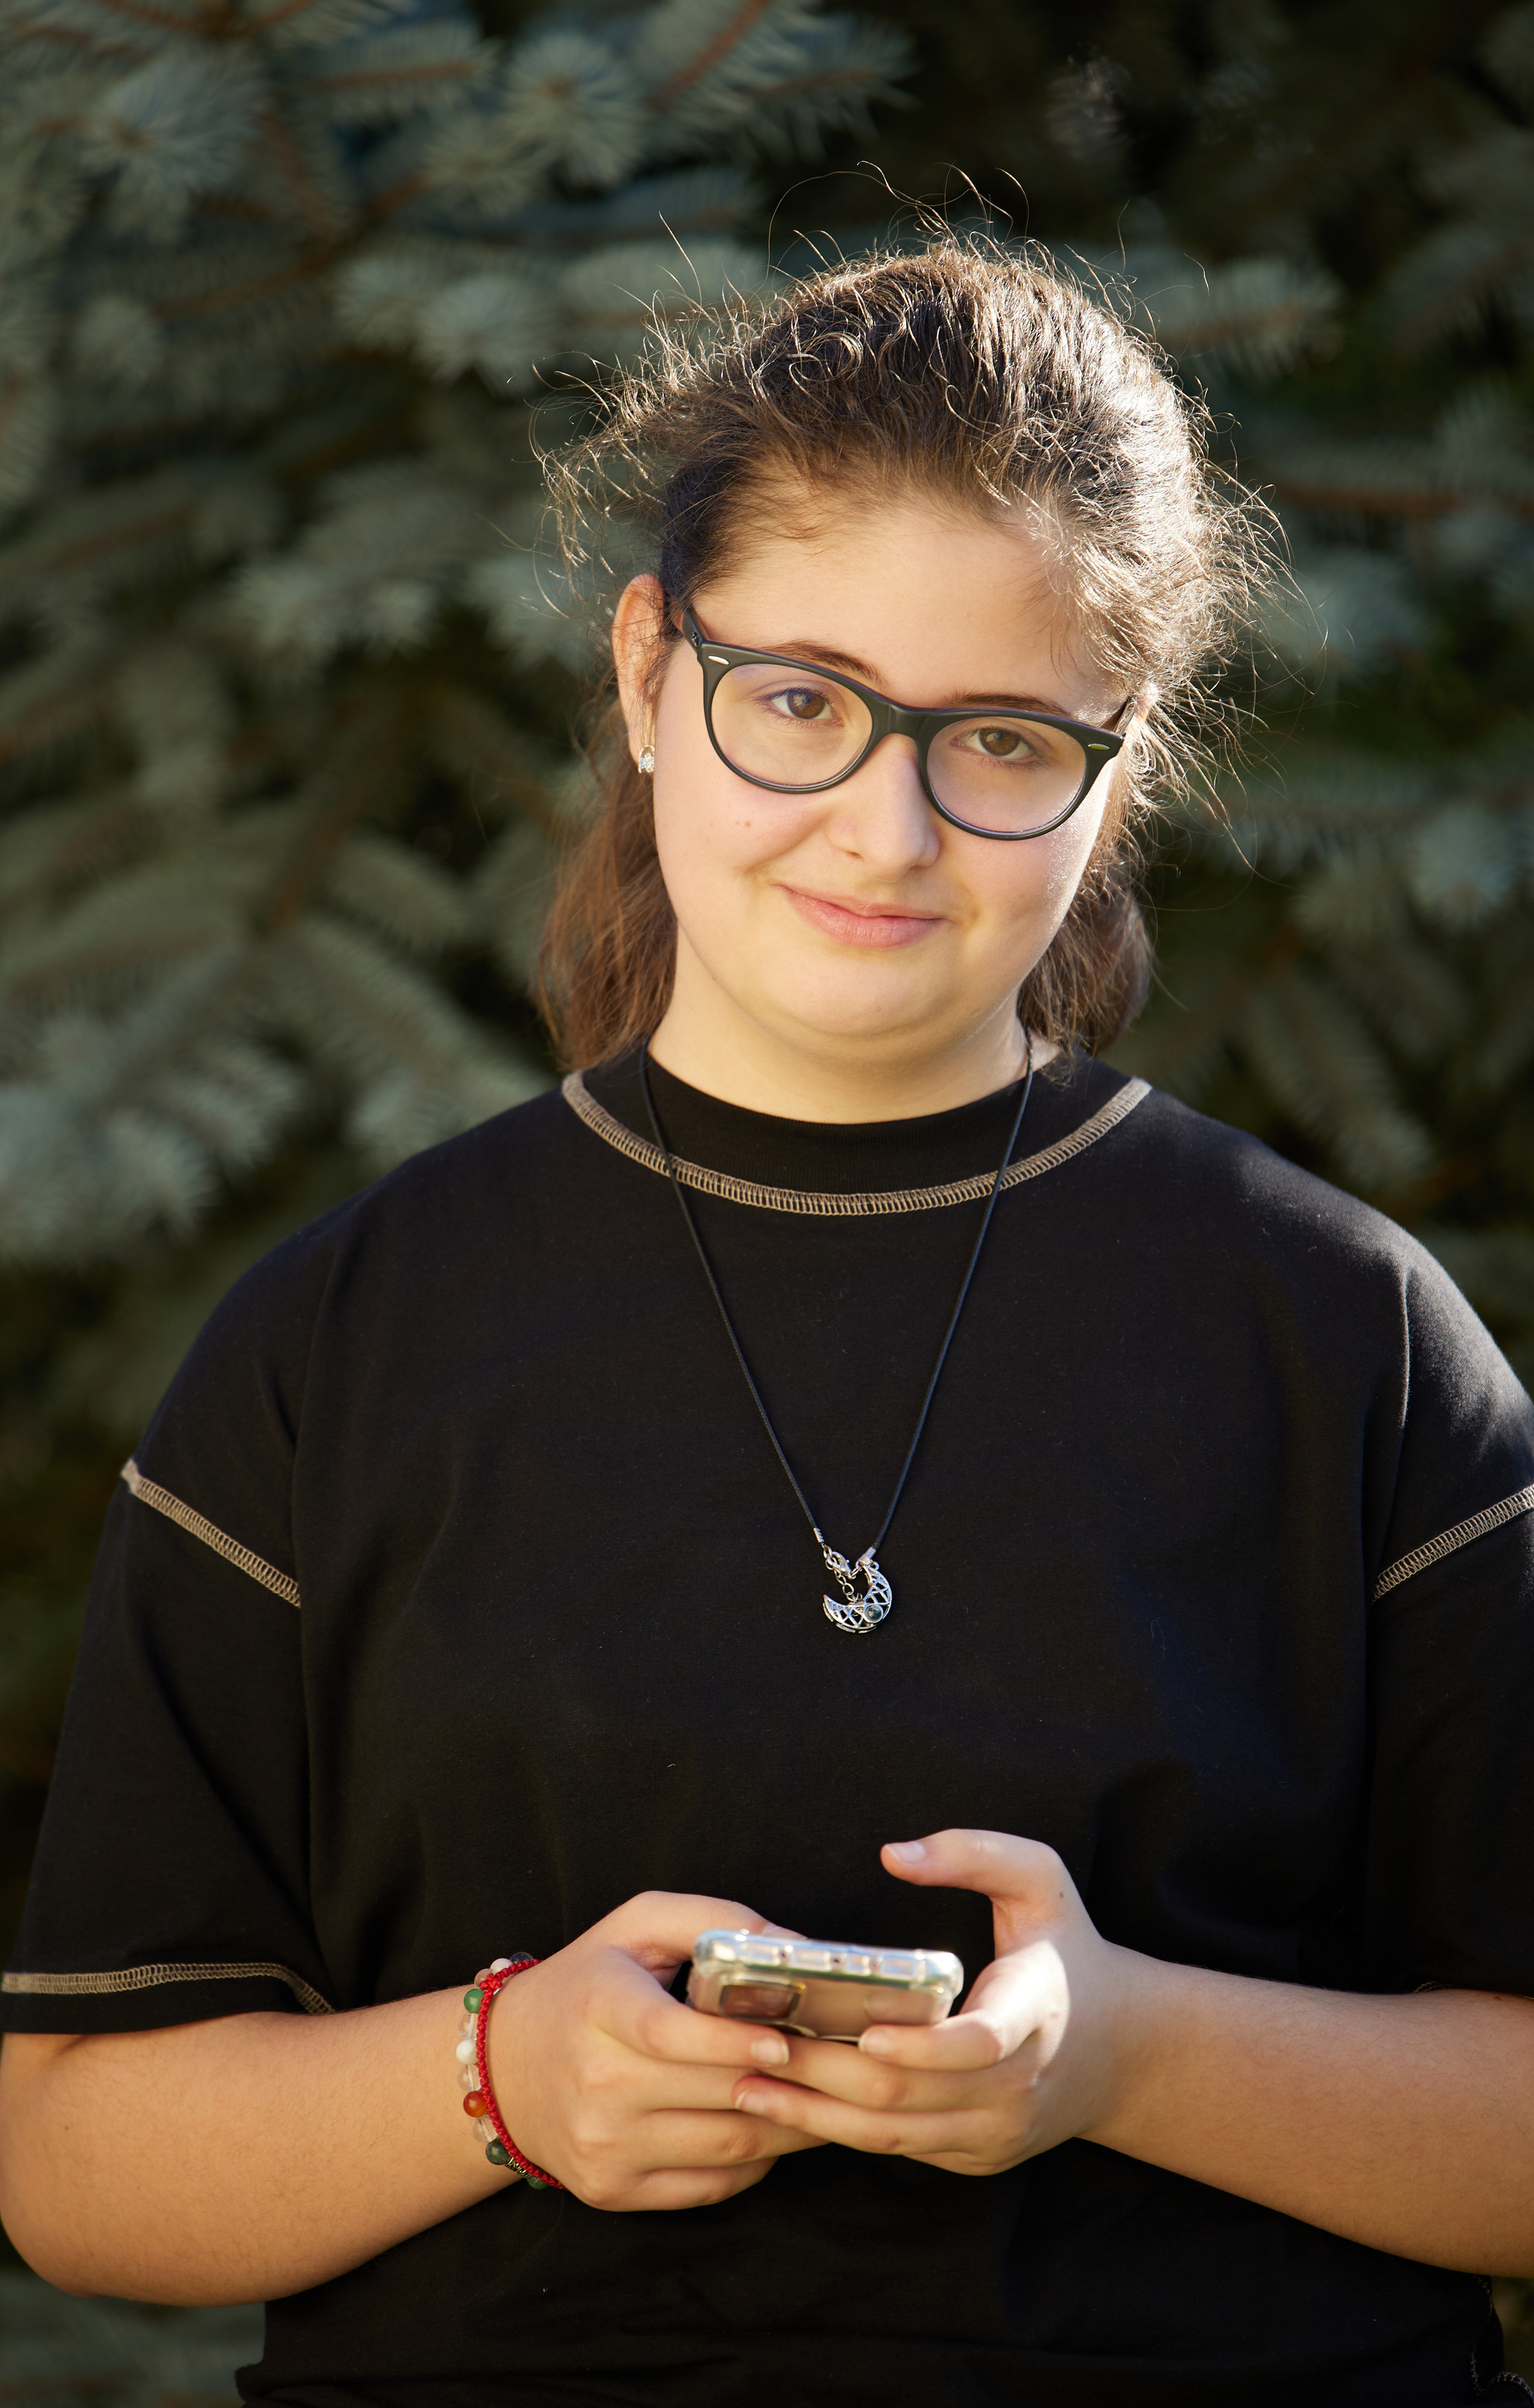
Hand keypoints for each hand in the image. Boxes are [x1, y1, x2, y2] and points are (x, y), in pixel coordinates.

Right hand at [484, 1892, 823, 2210]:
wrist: (505, 2066)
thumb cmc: (590, 1983)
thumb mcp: (636, 1925)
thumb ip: (713, 1919)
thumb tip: (794, 1946)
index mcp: (597, 2007)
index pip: (669, 2031)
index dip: (734, 2038)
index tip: (787, 2038)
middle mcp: (594, 2081)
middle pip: (713, 2091)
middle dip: (788, 2081)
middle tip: (839, 2066)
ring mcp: (600, 2144)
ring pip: (724, 2144)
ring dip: (787, 2125)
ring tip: (825, 2098)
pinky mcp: (610, 2189)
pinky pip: (707, 2186)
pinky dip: (755, 2164)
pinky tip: (776, 2131)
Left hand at [728, 1830, 1143, 2175]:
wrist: (1124, 2051)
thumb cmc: (1068, 1950)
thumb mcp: (1040, 1880)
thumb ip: (973, 1852)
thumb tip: (893, 1853)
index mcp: (1030, 2016)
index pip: (976, 2045)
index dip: (918, 2045)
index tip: (862, 2032)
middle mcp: (1014, 2089)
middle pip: (909, 2094)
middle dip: (826, 2076)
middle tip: (755, 2049)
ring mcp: (995, 2133)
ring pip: (894, 2136)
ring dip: (817, 2116)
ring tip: (748, 2085)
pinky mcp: (976, 2157)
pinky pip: (901, 2150)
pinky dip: (843, 2132)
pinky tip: (788, 2107)